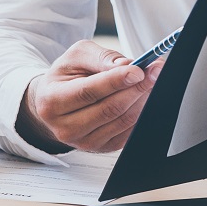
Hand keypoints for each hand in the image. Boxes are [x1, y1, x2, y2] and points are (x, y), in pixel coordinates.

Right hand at [17, 40, 160, 153]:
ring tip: (150, 81)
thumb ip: (100, 58)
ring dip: (141, 100)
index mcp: (52, 101)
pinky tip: (142, 98)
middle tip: (154, 72)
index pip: (89, 92)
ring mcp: (83, 142)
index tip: (139, 70)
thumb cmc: (65, 78)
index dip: (116, 81)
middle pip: (109, 109)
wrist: (54, 102)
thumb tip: (126, 66)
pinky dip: (139, 113)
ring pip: (121, 121)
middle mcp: (65, 127)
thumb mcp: (75, 57)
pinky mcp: (100, 148)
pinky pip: (127, 132)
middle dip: (136, 88)